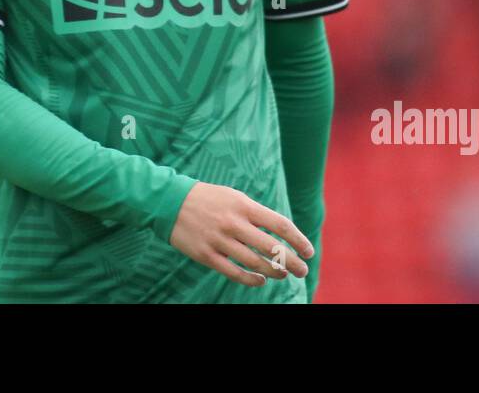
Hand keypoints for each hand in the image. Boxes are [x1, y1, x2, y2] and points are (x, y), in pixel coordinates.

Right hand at [167, 182, 312, 286]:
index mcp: (244, 206)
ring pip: (255, 263)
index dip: (298, 240)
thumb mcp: (234, 197)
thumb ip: (255, 214)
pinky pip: (234, 272)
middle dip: (292, 262)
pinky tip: (261, 280)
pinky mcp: (207, 255)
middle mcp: (234, 223)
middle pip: (271, 248)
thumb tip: (280, 234)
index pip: (280, 225)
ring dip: (274, 272)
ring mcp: (220, 240)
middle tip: (303, 271)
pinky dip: (251, 279)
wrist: (170, 202)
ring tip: (283, 274)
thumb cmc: (208, 199)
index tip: (308, 251)